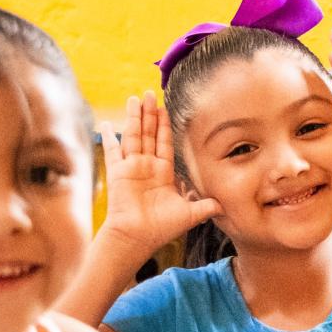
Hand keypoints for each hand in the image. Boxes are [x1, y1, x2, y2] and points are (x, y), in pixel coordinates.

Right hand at [98, 93, 221, 257]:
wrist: (138, 238)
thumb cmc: (161, 229)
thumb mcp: (190, 215)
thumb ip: (206, 206)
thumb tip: (225, 204)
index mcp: (163, 172)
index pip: (165, 143)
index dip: (164, 126)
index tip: (164, 108)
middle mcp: (147, 167)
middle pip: (148, 134)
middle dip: (150, 114)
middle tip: (150, 93)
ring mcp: (131, 168)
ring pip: (134, 136)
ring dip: (134, 117)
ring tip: (135, 98)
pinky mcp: (118, 173)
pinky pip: (113, 151)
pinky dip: (109, 138)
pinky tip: (106, 124)